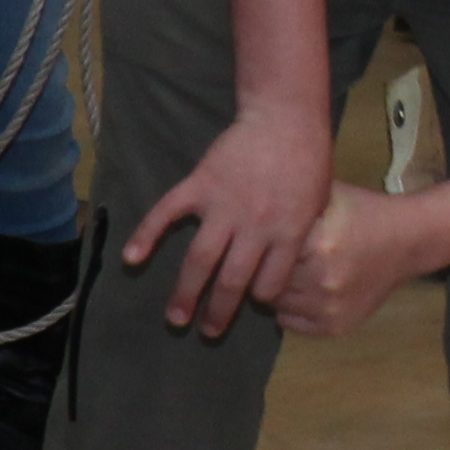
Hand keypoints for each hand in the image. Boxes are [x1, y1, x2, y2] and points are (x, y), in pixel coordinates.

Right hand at [125, 107, 338, 339]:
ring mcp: (224, 205)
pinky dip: (147, 235)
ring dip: (185, 291)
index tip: (249, 308)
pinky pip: (167, 213)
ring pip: (200, 259)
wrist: (284, 117)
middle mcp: (255, 225)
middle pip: (232, 281)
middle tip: (206, 332)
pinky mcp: (200, 185)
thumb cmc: (308, 160)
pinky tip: (131, 259)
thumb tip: (285, 273)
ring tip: (176, 318)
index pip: (269, 284)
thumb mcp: (318, 205)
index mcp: (288, 232)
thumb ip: (299, 238)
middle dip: (218, 312)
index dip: (259, 300)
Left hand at [275, 179, 437, 340]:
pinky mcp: (334, 326)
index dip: (262, 246)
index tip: (261, 241)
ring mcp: (329, 306)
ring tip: (292, 272)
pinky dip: (290, 308)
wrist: (407, 242)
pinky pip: (289, 322)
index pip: (265, 252)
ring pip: (276, 303)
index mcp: (319, 242)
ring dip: (278, 289)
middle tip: (274, 259)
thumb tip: (251, 212)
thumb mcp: (328, 195)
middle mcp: (322, 277)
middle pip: (266, 279)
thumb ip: (292, 203)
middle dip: (266, 269)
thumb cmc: (363, 213)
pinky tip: (304, 290)